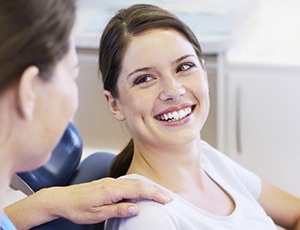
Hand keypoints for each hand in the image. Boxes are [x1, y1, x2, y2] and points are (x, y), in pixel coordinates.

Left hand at [5, 177, 171, 228]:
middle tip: (169, 196)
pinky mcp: (108, 183)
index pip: (138, 189)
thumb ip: (117, 209)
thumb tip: (136, 208)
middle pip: (139, 183)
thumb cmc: (76, 208)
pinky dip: (139, 185)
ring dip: (148, 186)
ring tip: (159, 193)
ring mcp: (110, 181)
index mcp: (111, 190)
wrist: (62, 199)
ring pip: (134, 181)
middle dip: (155, 189)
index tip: (166, 199)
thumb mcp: (96, 214)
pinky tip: (142, 189)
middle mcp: (112, 182)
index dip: (154, 194)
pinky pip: (128, 182)